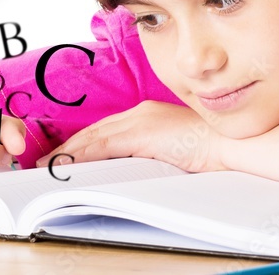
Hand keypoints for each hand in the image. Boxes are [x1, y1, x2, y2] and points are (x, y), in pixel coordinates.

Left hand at [36, 101, 226, 172]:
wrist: (232, 144)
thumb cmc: (211, 149)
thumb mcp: (175, 149)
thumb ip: (153, 152)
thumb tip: (135, 167)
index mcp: (149, 114)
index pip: (107, 128)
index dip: (83, 140)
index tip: (65, 152)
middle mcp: (141, 112)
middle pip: (96, 129)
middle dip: (70, 144)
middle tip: (47, 158)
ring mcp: (141, 120)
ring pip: (95, 137)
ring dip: (70, 151)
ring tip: (49, 163)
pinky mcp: (143, 133)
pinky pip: (104, 146)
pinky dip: (83, 155)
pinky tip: (68, 163)